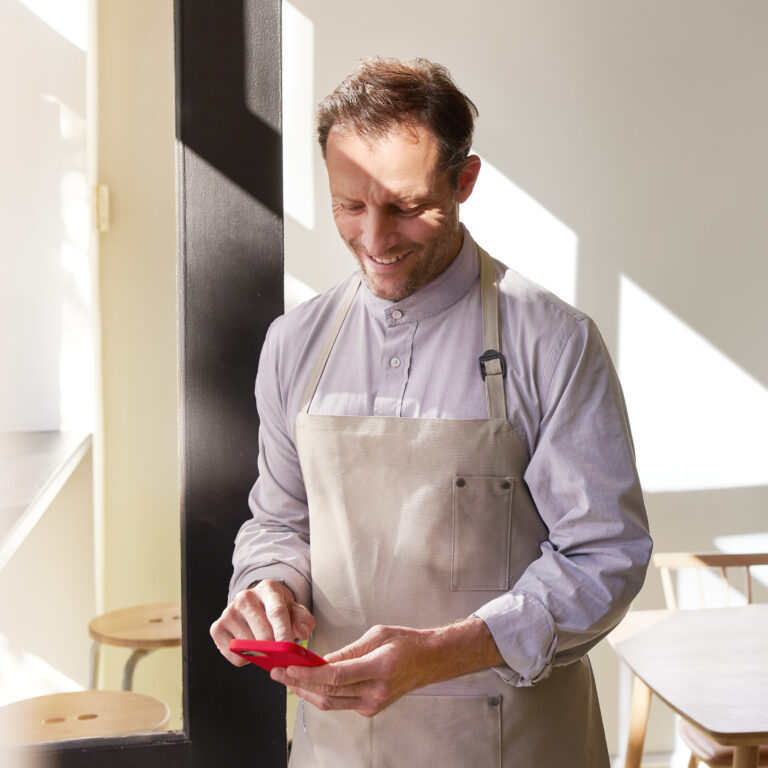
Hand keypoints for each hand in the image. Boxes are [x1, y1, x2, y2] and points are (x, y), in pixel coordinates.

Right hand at [210, 579, 314, 665]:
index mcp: (268, 589)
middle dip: (275, 649)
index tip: (288, 648)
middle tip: (282, 654)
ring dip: (260, 653)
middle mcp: (245, 597)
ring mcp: (228, 612)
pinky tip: (251, 647)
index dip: (283, 632)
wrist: (257, 604)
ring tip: (265, 644)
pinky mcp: (217, 628)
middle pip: (263, 633)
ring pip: (249, 647)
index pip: (276, 612)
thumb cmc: (279, 609)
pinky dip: (246, 658)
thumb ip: (304, 620)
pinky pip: (235, 655)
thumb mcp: (296, 610)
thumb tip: (302, 632)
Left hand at [270, 617, 502, 716]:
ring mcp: (374, 704)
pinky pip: (340, 703)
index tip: (287, 668)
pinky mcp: (371, 709)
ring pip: (331, 702)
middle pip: (328, 692)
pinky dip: (322, 694)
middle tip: (278, 673)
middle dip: (299, 683)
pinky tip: (308, 685)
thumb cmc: (406, 642)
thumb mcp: (377, 635)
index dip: (307, 674)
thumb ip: (348, 650)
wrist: (430, 661)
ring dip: (306, 692)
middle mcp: (376, 692)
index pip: (334, 676)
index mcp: (379, 668)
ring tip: (286, 680)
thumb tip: (320, 660)